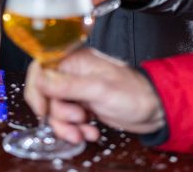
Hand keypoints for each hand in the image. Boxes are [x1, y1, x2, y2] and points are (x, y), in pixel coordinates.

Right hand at [24, 48, 165, 143]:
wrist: (155, 110)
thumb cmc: (134, 93)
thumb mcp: (99, 90)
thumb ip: (68, 85)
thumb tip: (40, 80)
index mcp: (74, 61)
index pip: (40, 69)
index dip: (37, 90)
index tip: (42, 110)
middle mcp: (73, 73)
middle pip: (46, 94)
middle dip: (59, 113)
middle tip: (77, 119)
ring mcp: (78, 90)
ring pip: (56, 110)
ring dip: (67, 126)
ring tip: (84, 131)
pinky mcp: (84, 105)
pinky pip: (68, 119)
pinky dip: (76, 129)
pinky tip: (90, 132)